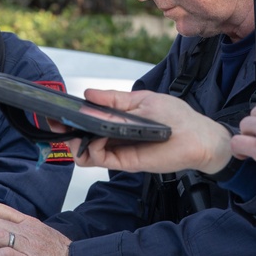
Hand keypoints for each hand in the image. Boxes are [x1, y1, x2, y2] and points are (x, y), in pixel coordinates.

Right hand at [69, 88, 231, 174]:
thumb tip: (88, 93)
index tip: (57, 112)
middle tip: (57, 125)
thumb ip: (114, 100)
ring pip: (88, 152)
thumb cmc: (175, 117)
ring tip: (75, 134)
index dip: (71, 117)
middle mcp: (115, 136)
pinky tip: (96, 140)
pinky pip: (102, 159)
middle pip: (84, 138)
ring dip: (77, 143)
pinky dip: (93, 151)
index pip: (89, 120)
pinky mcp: (127, 162)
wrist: (198, 137)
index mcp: (118, 119)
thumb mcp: (141, 100)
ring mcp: (119, 150)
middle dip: (67, 131)